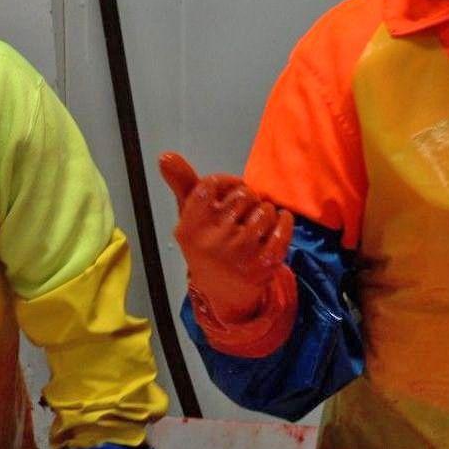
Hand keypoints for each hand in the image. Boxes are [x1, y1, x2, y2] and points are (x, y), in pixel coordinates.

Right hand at [158, 152, 293, 323]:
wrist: (223, 293)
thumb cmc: (207, 244)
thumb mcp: (190, 217)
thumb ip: (181, 184)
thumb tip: (164, 155)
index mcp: (190, 228)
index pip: (210, 184)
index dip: (227, 181)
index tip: (233, 187)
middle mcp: (212, 242)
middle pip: (243, 195)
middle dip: (248, 198)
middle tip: (243, 212)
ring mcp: (240, 255)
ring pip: (265, 210)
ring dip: (265, 211)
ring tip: (256, 224)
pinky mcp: (264, 264)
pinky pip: (282, 228)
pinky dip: (284, 220)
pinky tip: (278, 223)